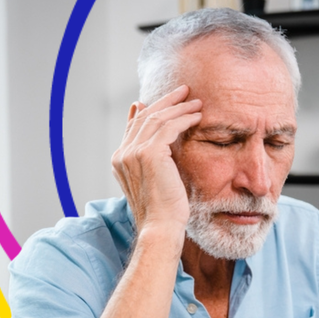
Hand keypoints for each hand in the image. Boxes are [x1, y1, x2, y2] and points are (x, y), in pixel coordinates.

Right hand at [111, 85, 201, 237]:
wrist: (161, 226)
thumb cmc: (164, 210)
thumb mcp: (156, 182)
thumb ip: (155, 161)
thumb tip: (161, 145)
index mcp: (120, 160)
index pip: (133, 126)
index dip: (147, 110)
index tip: (162, 99)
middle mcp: (123, 154)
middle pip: (145, 116)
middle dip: (166, 101)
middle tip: (184, 91)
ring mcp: (133, 152)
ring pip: (157, 118)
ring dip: (179, 107)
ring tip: (196, 102)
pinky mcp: (149, 153)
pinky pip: (169, 127)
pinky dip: (184, 119)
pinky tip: (198, 116)